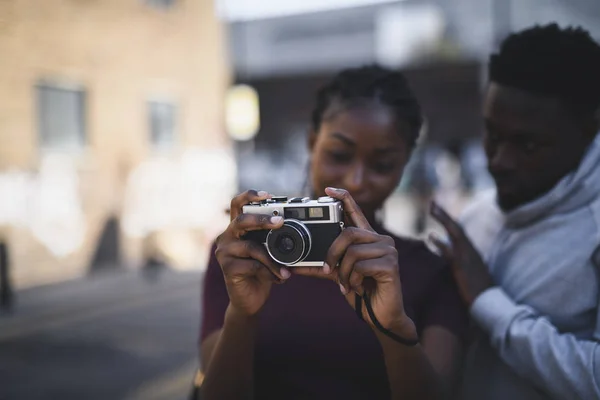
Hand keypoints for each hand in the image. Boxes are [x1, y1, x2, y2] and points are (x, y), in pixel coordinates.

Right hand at [215, 190, 290, 316]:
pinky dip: (270, 272)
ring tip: (287, 270)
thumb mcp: (269, 251)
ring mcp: (224, 252)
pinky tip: (279, 278)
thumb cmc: (261, 271)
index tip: (267, 195)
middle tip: (280, 221)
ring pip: (252, 247)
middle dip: (262, 220)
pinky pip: (253, 265)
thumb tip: (295, 226)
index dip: (250, 196)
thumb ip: (273, 238)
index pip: (237, 204)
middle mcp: (227, 237)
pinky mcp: (227, 268)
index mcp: (237, 229)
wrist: (251, 300)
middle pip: (241, 220)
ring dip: (273, 259)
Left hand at [293, 187, 416, 338]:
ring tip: (348, 284)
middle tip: (329, 270)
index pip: (355, 211)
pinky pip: (361, 266)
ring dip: (344, 272)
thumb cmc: (361, 292)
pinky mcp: (391, 265)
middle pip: (348, 233)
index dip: (342, 197)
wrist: (381, 316)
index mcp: (367, 239)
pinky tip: (358, 287)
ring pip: (353, 251)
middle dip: (333, 253)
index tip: (327, 190)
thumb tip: (292, 266)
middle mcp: (380, 240)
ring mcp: (388, 251)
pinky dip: (353, 279)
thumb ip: (320, 267)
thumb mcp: (337, 275)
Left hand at [429, 201, 493, 305]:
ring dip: (444, 220)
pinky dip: (440, 244)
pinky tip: (430, 236)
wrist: (491, 303)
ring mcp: (467, 257)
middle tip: (432, 202)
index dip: (448, 221)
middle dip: (444, 215)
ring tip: (432, 208)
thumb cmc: (481, 292)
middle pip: (456, 228)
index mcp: (472, 252)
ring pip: (455, 233)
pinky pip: (450, 252)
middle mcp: (471, 251)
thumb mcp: (471, 274)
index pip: (459, 232)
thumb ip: (462, 264)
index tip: (438, 211)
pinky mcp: (463, 267)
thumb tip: (452, 259)